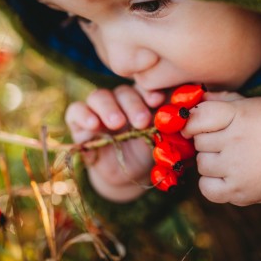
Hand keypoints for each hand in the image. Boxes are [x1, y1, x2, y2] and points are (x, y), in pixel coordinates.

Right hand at [65, 85, 164, 202]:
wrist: (130, 174)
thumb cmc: (150, 150)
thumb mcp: (163, 137)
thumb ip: (170, 122)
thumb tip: (184, 108)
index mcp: (142, 96)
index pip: (144, 86)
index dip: (150, 91)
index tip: (158, 101)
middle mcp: (120, 99)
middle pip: (123, 92)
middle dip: (133, 105)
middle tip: (142, 122)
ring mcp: (98, 109)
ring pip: (99, 97)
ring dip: (109, 108)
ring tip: (117, 124)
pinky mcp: (79, 123)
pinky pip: (76, 111)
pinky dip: (83, 114)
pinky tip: (93, 124)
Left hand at [181, 92, 260, 205]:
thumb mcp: (255, 105)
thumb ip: (225, 99)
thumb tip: (199, 96)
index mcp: (239, 116)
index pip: (199, 116)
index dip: (192, 121)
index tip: (197, 126)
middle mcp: (236, 141)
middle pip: (199, 141)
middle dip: (208, 141)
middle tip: (225, 142)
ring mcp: (236, 168)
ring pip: (202, 164)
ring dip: (211, 162)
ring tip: (230, 159)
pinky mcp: (238, 191)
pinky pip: (206, 188)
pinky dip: (211, 184)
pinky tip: (226, 176)